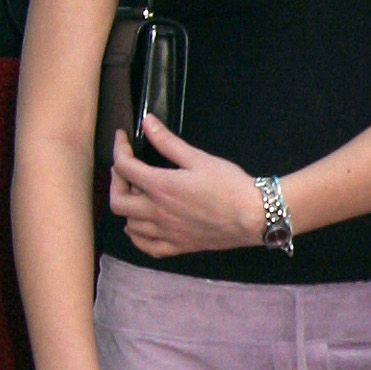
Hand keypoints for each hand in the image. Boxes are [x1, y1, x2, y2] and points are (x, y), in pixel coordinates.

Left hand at [109, 119, 267, 258]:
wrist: (254, 216)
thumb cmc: (229, 185)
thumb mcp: (198, 158)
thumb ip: (168, 142)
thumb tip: (147, 122)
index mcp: (159, 186)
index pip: (123, 167)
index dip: (118, 148)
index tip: (123, 139)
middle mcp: (156, 212)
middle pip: (117, 201)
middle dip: (116, 181)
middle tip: (126, 170)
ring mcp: (166, 232)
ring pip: (128, 225)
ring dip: (127, 208)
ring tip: (138, 196)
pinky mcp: (178, 246)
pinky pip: (146, 247)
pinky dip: (138, 236)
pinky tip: (144, 226)